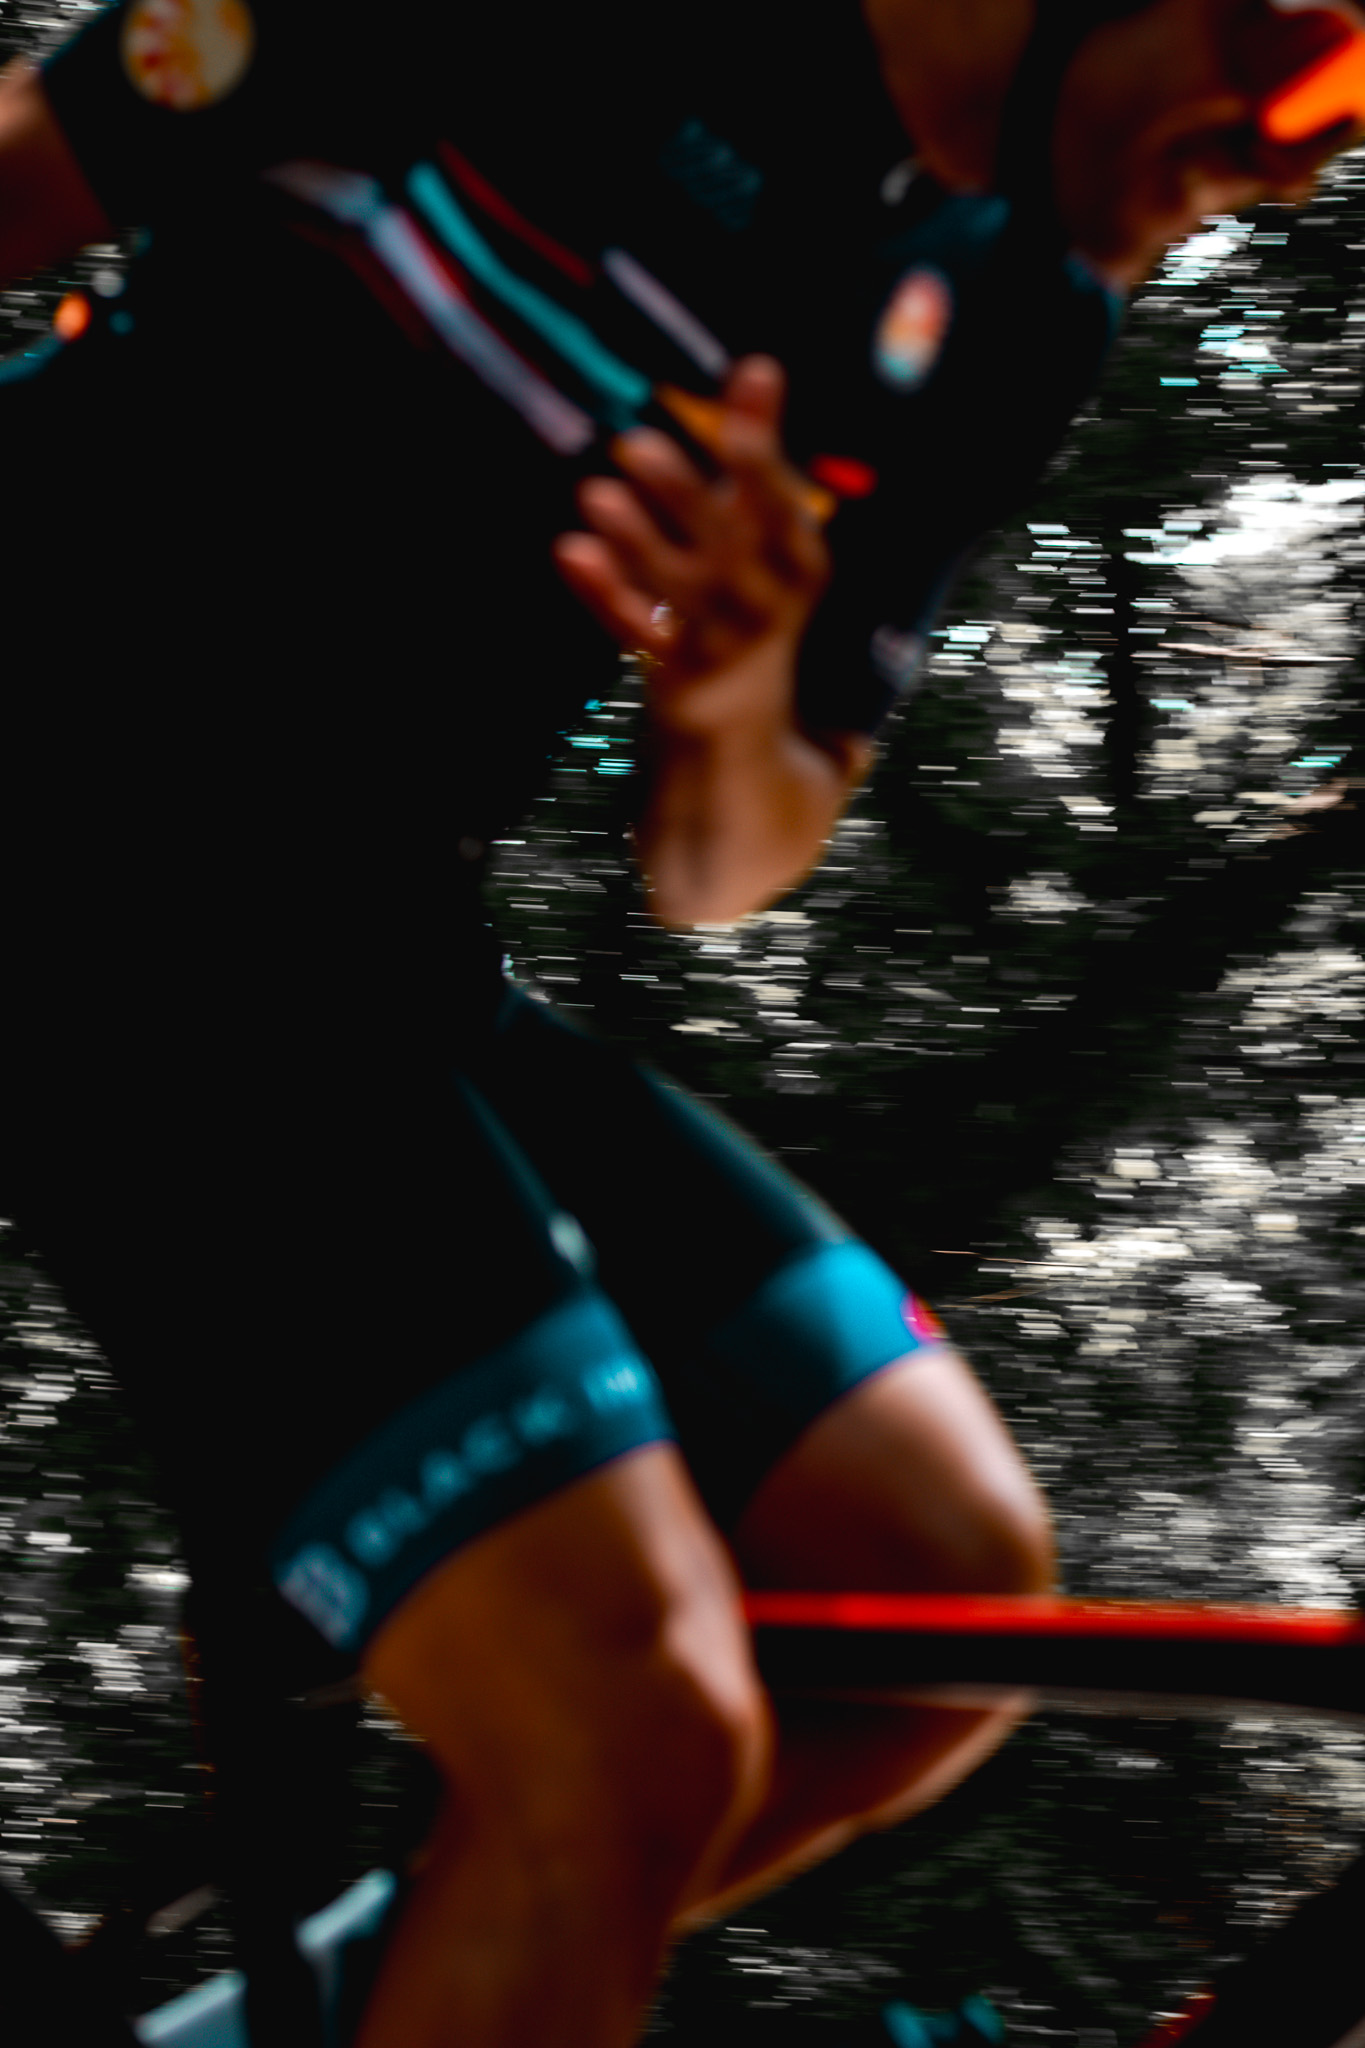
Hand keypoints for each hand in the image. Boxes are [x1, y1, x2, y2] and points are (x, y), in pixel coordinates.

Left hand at [552, 357, 829, 741]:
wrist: (746, 710)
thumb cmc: (754, 589)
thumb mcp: (769, 527)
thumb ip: (759, 448)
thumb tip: (760, 365)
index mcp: (797, 558)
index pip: (781, 505)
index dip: (760, 456)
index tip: (744, 393)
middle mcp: (764, 598)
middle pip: (729, 547)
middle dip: (685, 496)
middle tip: (634, 445)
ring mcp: (720, 638)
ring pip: (679, 590)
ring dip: (638, 542)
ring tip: (595, 493)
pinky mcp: (674, 669)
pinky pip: (639, 630)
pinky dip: (607, 594)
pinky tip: (572, 550)